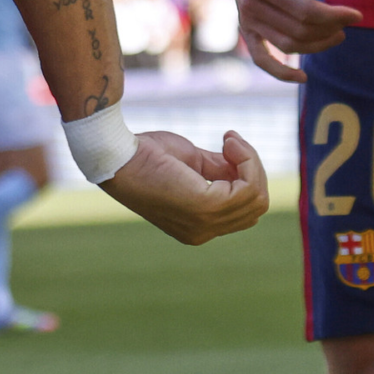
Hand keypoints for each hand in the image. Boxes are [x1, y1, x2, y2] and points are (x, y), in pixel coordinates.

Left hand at [103, 128, 268, 243]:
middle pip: (256, 207)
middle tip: (232, 142)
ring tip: (230, 140)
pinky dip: (247, 161)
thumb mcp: (192, 163)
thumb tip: (245, 168)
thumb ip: (220, 170)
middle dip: (254, 172)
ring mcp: (204, 225)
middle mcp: (203, 233)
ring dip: (251, 163)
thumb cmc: (145, 154)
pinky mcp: (203, 208)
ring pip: (256, 198)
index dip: (246, 178)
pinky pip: (247, 189)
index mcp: (197, 226)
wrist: (117, 154)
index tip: (230, 147)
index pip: (245, 211)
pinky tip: (229, 142)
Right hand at [215, 0, 359, 82]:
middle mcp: (251, 5)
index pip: (304, 11)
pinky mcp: (247, 28)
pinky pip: (262, 58)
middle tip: (349, 19)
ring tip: (339, 34)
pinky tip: (302, 77)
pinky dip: (280, 72)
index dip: (334, 16)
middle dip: (331, 29)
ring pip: (288, 45)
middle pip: (299, 30)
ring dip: (317, 45)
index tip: (357, 14)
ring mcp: (247, 20)